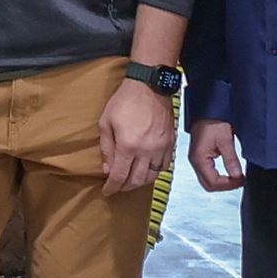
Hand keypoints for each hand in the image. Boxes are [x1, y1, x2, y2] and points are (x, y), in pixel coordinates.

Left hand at [98, 74, 176, 194]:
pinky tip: (147, 169)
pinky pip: (164, 166)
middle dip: (125, 187)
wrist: (149, 86)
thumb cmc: (124, 101)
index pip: (119, 176)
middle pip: (137, 180)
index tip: (107, 191)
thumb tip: (107, 169)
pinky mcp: (170, 143)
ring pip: (152, 176)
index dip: (112, 187)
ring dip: (140, 181)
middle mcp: (146, 151)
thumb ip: (106, 148)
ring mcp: (161, 148)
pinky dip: (155, 172)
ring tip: (131, 179)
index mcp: (128, 146)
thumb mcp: (106, 122)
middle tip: (117, 186)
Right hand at [187, 119, 246, 191]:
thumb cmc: (212, 121)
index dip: (229, 184)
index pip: (213, 182)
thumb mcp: (225, 140)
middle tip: (240, 181)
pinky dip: (218, 176)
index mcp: (199, 158)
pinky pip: (208, 173)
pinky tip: (229, 172)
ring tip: (236, 177)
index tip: (241, 180)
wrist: (206, 111)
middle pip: (208, 185)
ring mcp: (196, 159)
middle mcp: (195, 161)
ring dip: (222, 182)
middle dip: (225, 186)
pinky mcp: (200, 157)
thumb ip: (231, 159)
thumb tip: (237, 175)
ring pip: (208, 181)